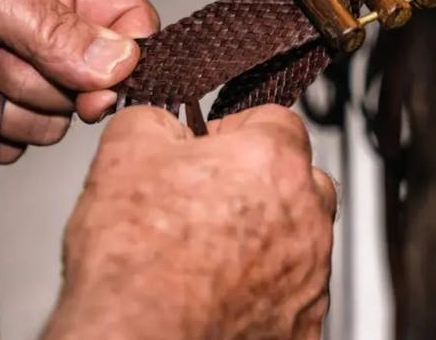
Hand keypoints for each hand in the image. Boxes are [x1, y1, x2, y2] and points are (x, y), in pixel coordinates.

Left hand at [0, 0, 158, 161]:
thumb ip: (53, 25)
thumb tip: (119, 64)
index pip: (129, 24)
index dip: (120, 62)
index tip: (90, 87)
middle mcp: (43, 31)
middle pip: (89, 87)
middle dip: (29, 79)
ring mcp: (13, 76)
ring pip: (49, 124)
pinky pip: (8, 148)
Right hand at [45, 105, 336, 339]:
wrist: (138, 339)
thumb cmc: (136, 258)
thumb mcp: (125, 149)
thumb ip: (157, 118)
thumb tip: (164, 122)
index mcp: (274, 160)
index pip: (274, 121)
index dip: (232, 133)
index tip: (205, 151)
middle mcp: (307, 215)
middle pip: (296, 180)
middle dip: (259, 185)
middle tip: (206, 202)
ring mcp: (311, 276)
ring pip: (296, 238)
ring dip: (262, 238)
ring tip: (206, 254)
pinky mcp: (303, 325)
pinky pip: (291, 293)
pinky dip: (262, 290)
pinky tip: (219, 293)